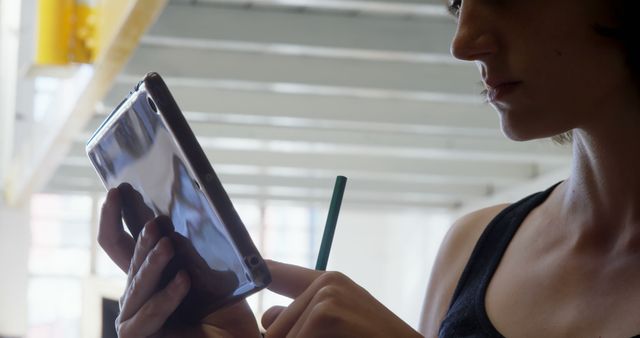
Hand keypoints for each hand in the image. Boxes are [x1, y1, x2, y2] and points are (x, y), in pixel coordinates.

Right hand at [98, 188, 259, 337]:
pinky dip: (166, 297)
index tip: (118, 190)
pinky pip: (149, 312)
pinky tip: (184, 280)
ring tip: (168, 245)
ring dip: (153, 264)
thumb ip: (198, 255)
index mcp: (151, 272)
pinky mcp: (137, 335)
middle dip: (141, 238)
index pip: (122, 241)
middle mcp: (138, 291)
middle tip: (156, 220)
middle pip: (127, 258)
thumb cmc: (224, 312)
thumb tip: (184, 222)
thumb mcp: (215, 276)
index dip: (115, 216)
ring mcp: (134, 314)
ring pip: (137, 283)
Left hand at [262, 261, 422, 337]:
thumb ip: (301, 316)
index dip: (254, 276)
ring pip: (280, 336)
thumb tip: (265, 317)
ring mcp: (327, 295)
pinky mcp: (327, 313)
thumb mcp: (339, 322)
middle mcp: (326, 282)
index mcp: (328, 282)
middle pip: (272, 325)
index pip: (274, 273)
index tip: (242, 290)